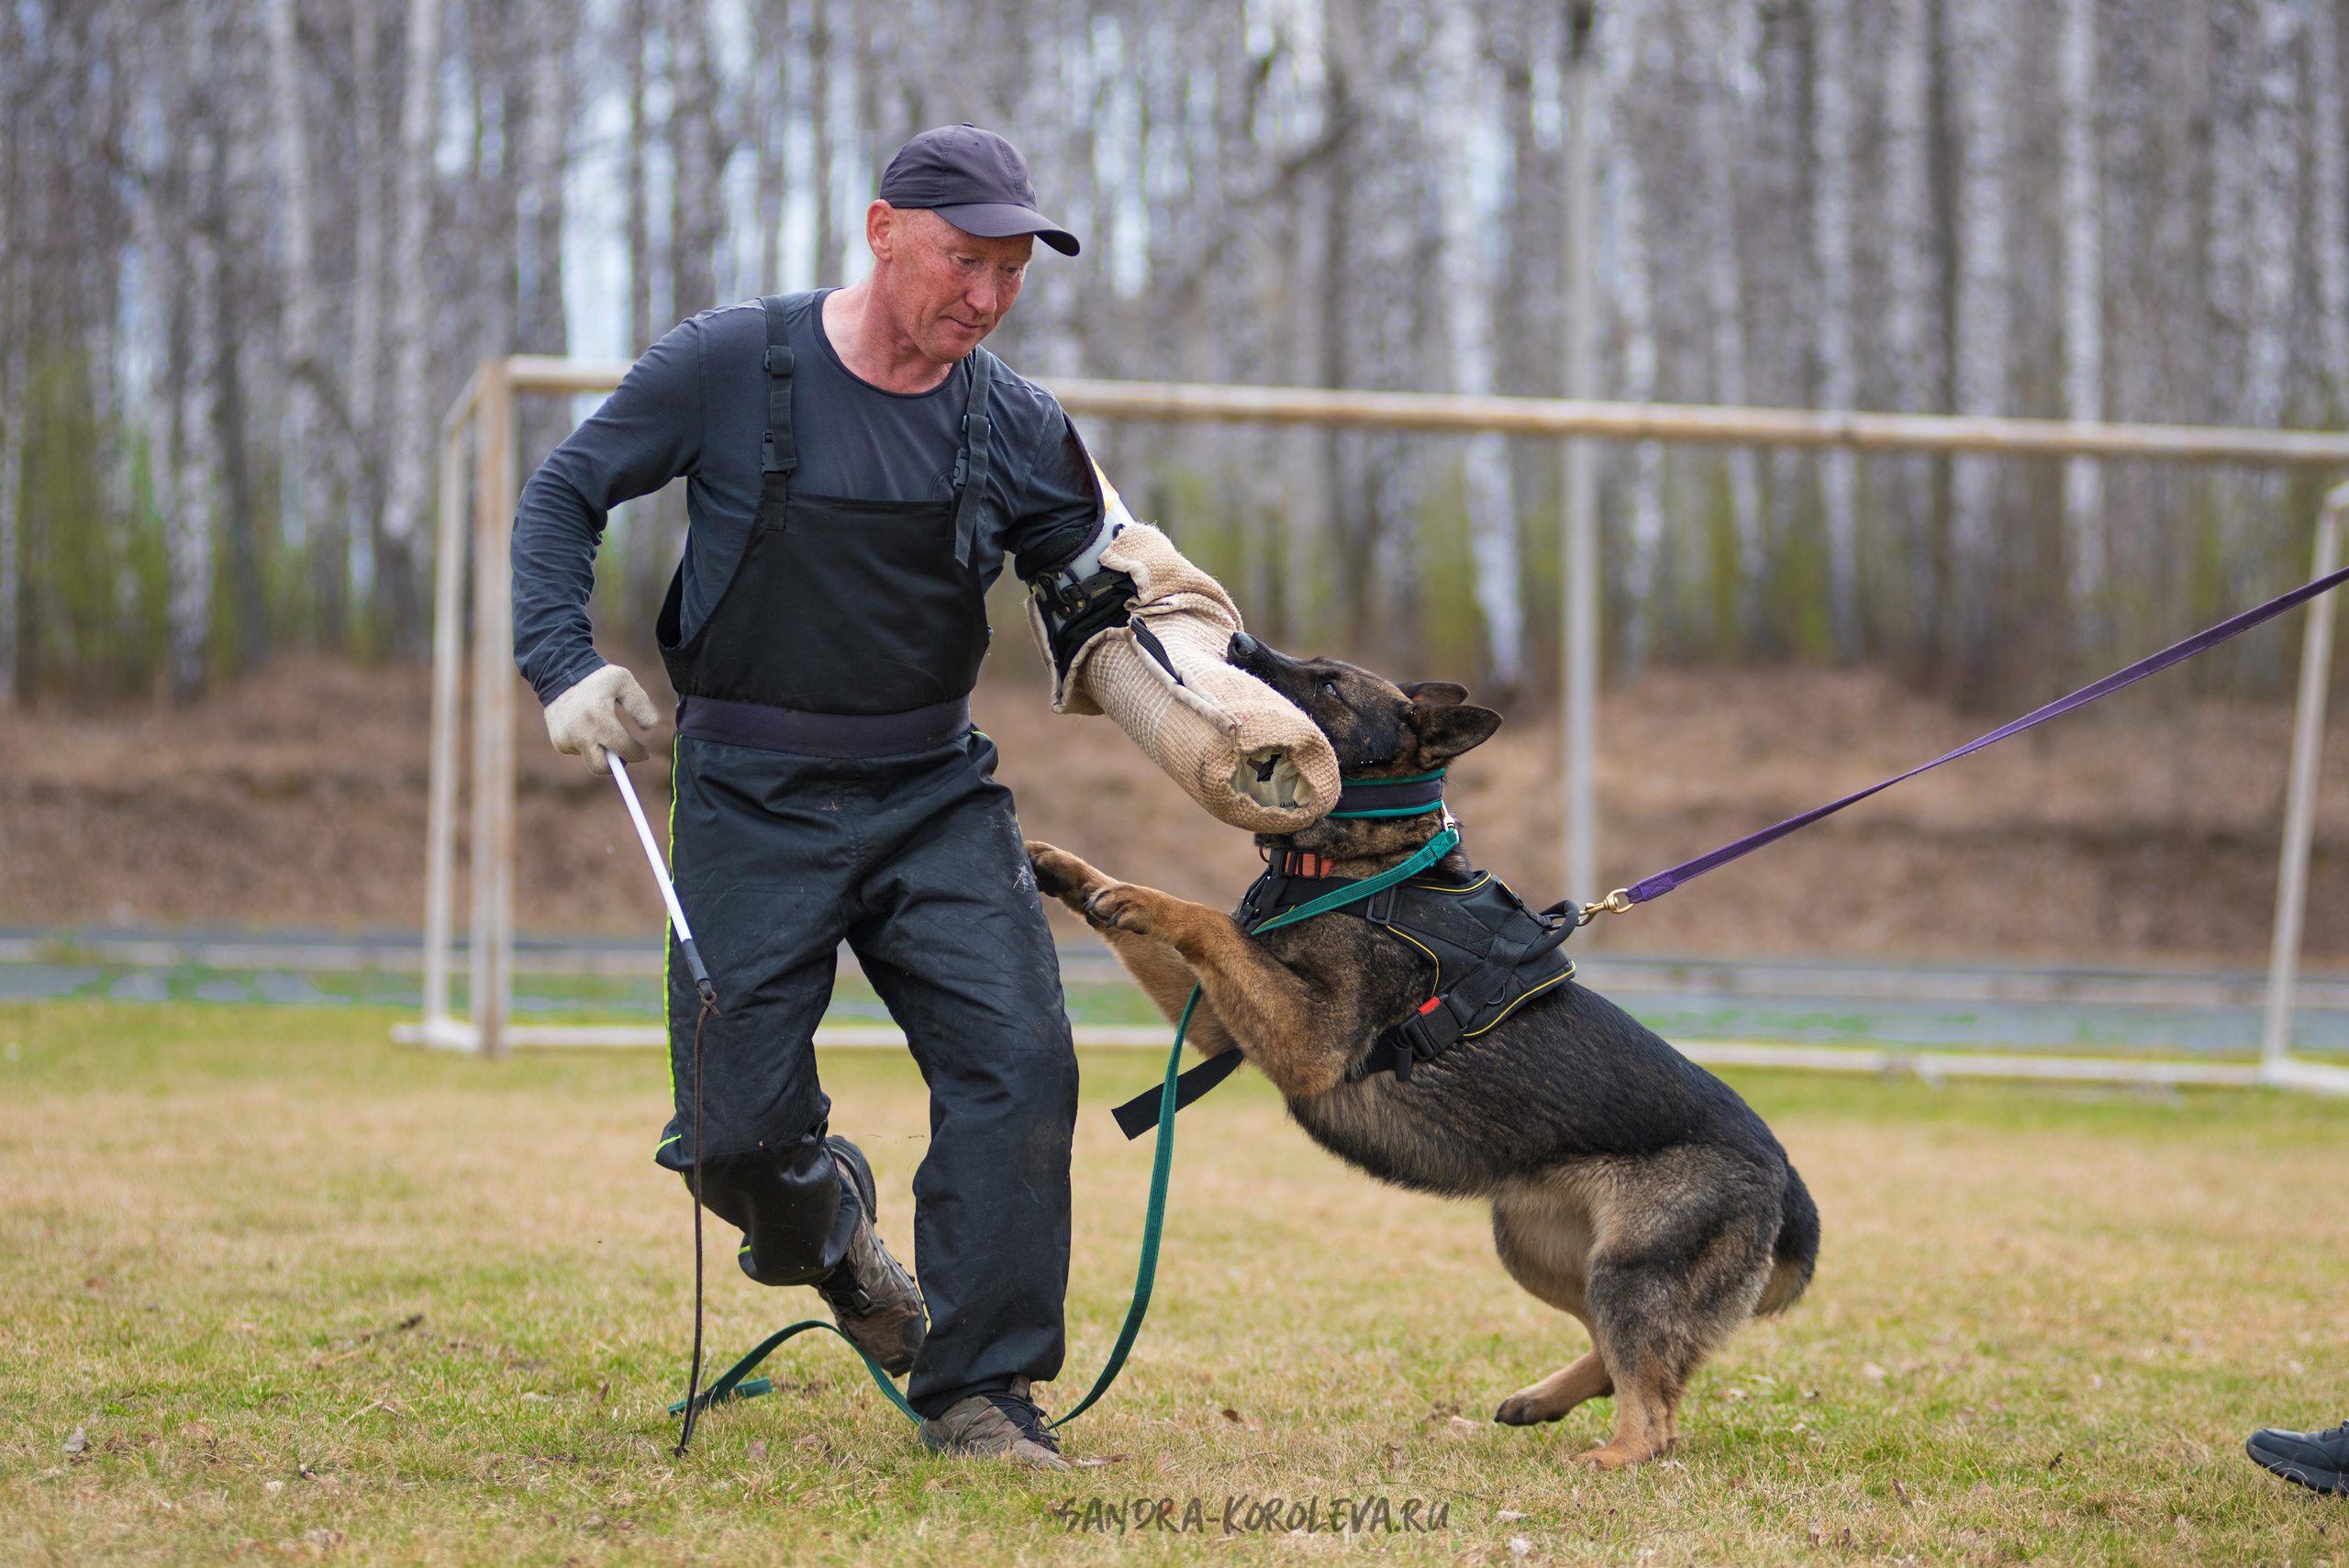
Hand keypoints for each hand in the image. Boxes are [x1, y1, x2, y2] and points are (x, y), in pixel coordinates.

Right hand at [544, 664, 660, 773]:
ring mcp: (567, 739)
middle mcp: (581, 732)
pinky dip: (586, 745)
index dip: (637, 754)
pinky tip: (585, 727)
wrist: (560, 673)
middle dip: (617, 764)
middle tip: (624, 753)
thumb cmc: (597, 678)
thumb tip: (650, 729)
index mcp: (599, 717)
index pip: (624, 749)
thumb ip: (640, 705)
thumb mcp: (624, 681)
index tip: (643, 753)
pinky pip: (579, 752)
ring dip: (601, 754)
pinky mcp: (559, 742)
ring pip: (590, 760)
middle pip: (602, 768)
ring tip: (604, 734)